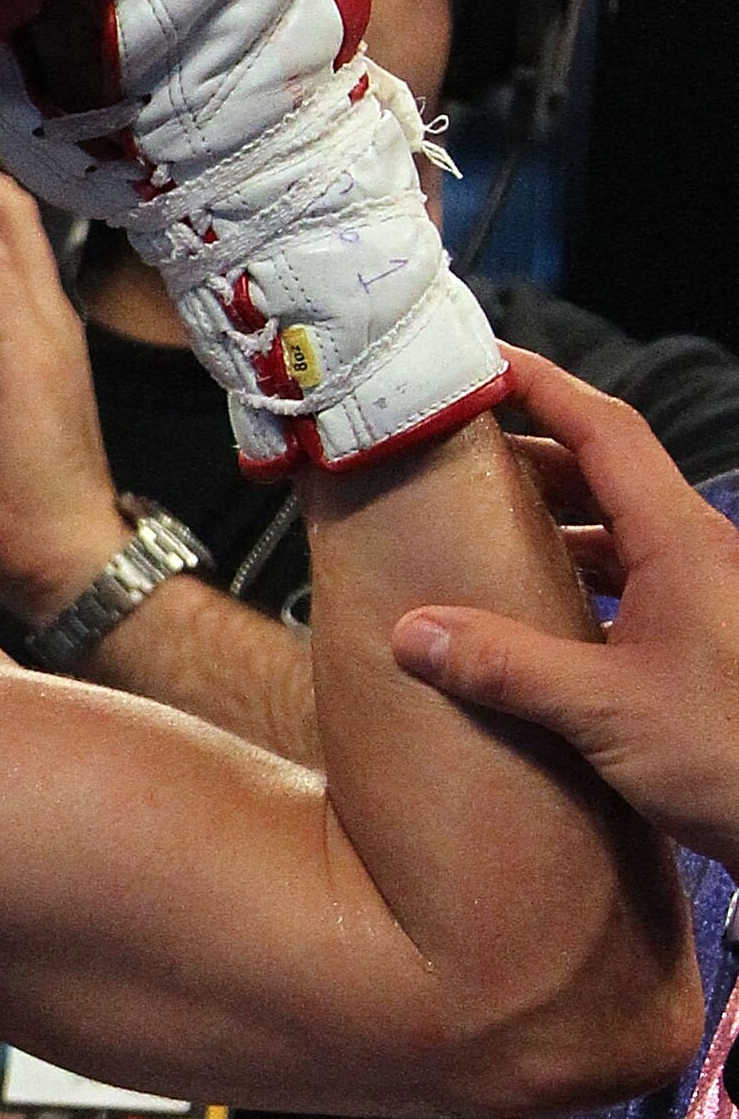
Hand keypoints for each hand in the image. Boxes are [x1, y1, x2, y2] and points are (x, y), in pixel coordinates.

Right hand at [393, 347, 738, 870]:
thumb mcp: (605, 711)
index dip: (544, 386)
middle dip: (532, 452)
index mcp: (681, 542)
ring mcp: (704, 598)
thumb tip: (412, 633)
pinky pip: (630, 582)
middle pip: (608, 472)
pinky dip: (577, 576)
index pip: (606, 429)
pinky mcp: (701, 642)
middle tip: (456, 451)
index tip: (484, 362)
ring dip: (553, 518)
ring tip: (479, 526)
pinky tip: (535, 612)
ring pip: (621, 529)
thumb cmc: (732, 755)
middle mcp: (698, 554)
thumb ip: (507, 666)